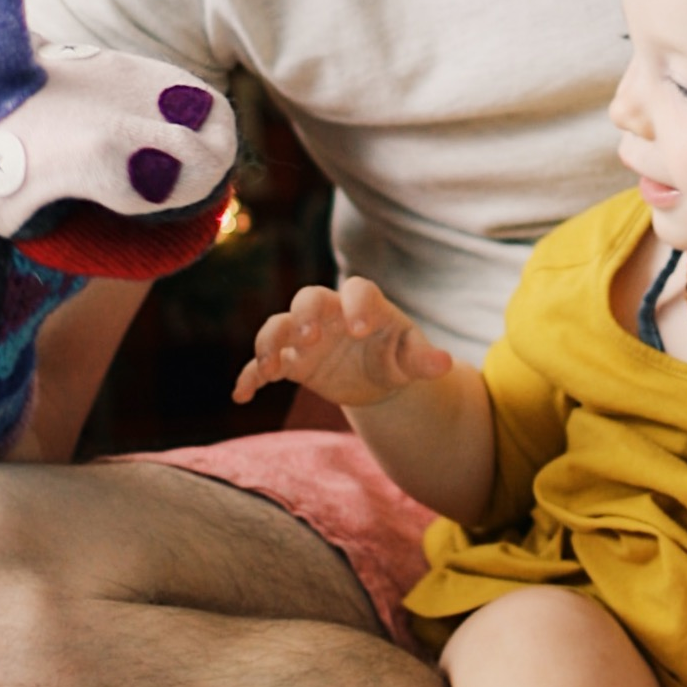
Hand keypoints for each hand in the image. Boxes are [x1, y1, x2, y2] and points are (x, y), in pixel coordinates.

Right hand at [233, 275, 451, 409]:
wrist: (376, 376)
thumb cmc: (396, 356)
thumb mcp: (411, 358)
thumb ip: (423, 358)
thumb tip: (444, 364)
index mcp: (364, 305)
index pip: (358, 291)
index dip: (357, 306)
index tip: (360, 330)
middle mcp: (330, 314)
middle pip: (308, 298)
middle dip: (305, 316)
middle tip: (311, 338)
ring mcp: (306, 336)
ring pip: (278, 326)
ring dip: (270, 342)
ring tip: (271, 367)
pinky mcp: (291, 361)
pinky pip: (264, 364)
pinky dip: (250, 376)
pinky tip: (241, 395)